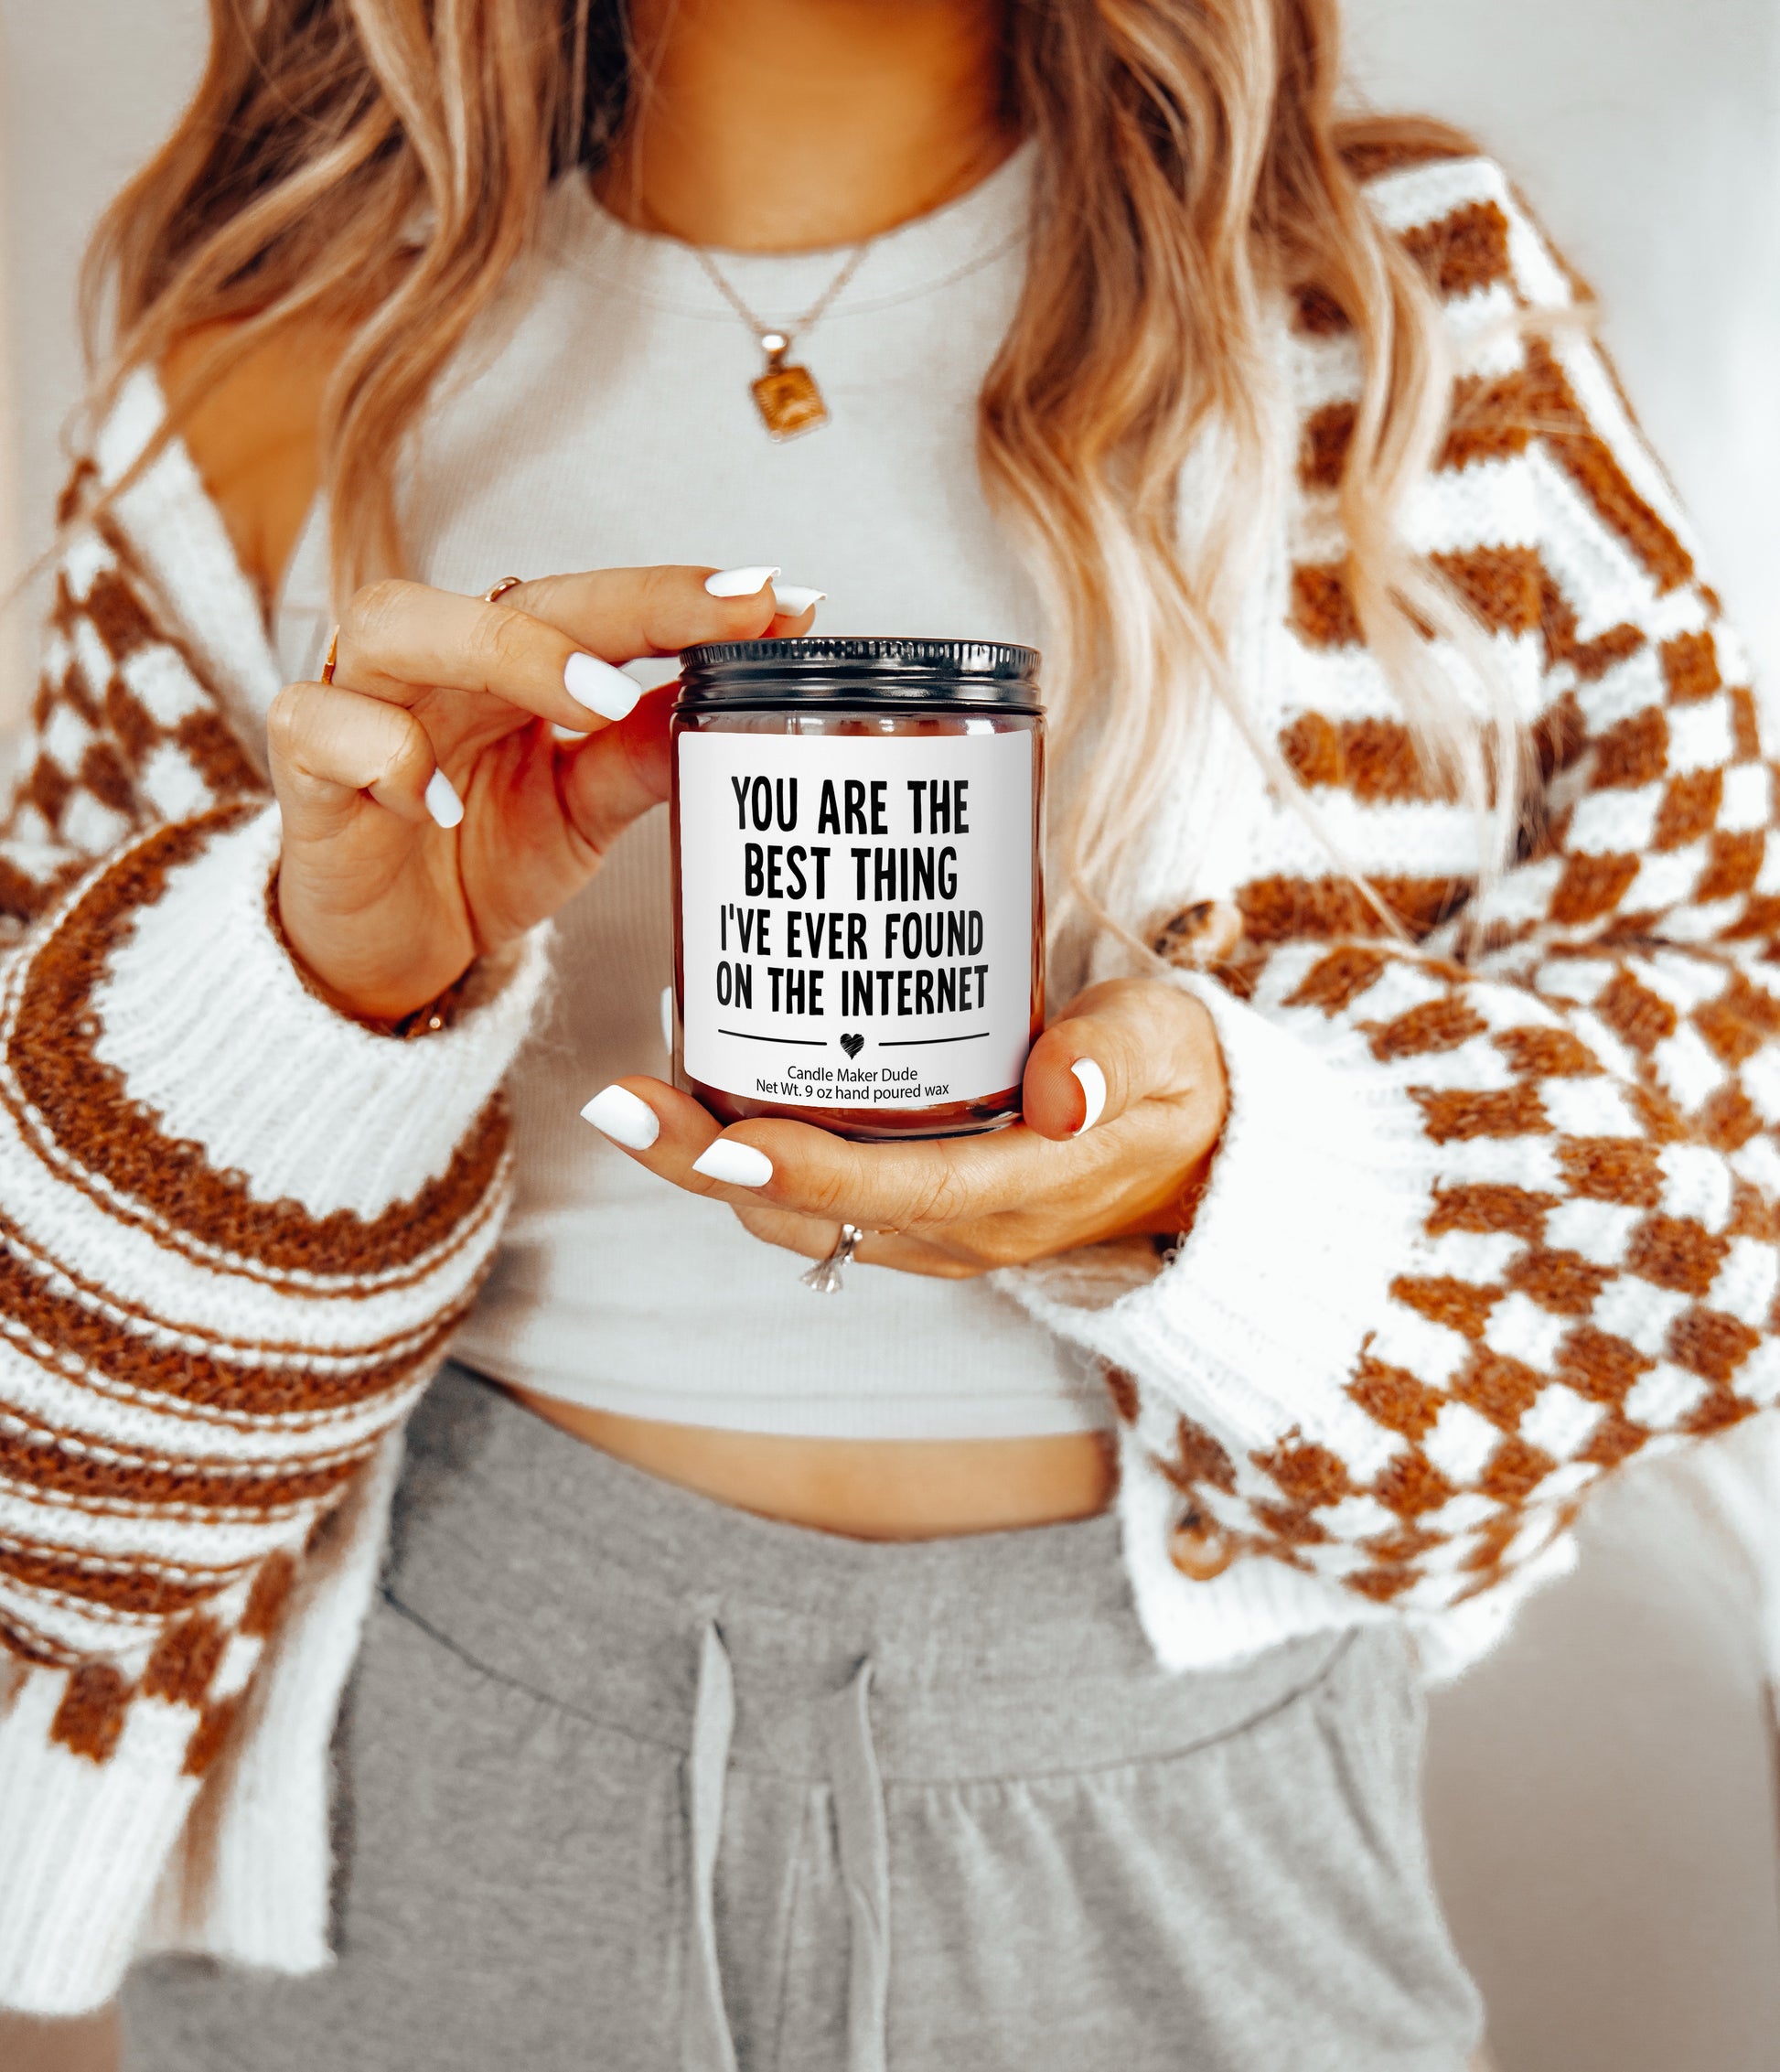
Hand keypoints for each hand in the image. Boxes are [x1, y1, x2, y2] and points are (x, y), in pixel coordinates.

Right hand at [270, 566, 814, 1020]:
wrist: (390, 949)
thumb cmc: (479, 855)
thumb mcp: (583, 808)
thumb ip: (646, 750)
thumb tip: (743, 693)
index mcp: (510, 660)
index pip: (599, 606)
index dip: (683, 598)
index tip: (778, 599)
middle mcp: (436, 661)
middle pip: (512, 594)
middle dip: (624, 604)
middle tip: (722, 625)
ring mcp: (360, 702)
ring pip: (398, 621)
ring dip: (506, 653)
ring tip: (598, 703)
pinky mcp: (303, 766)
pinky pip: (323, 726)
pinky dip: (383, 756)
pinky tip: (432, 802)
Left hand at [584, 976, 1229, 1277]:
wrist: (1201, 1157)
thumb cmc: (1180, 1084)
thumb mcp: (1173, 1050)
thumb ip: (1119, 1061)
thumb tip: (1059, 1094)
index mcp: (1019, 1190)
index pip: (889, 1191)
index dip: (798, 1170)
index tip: (715, 1137)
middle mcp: (958, 1227)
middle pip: (805, 1212)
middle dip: (700, 1166)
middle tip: (616, 1099)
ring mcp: (930, 1228)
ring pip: (793, 1214)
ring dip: (707, 1165)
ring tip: (636, 1091)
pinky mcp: (916, 1208)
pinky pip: (812, 1197)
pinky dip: (749, 1158)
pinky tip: (708, 1089)